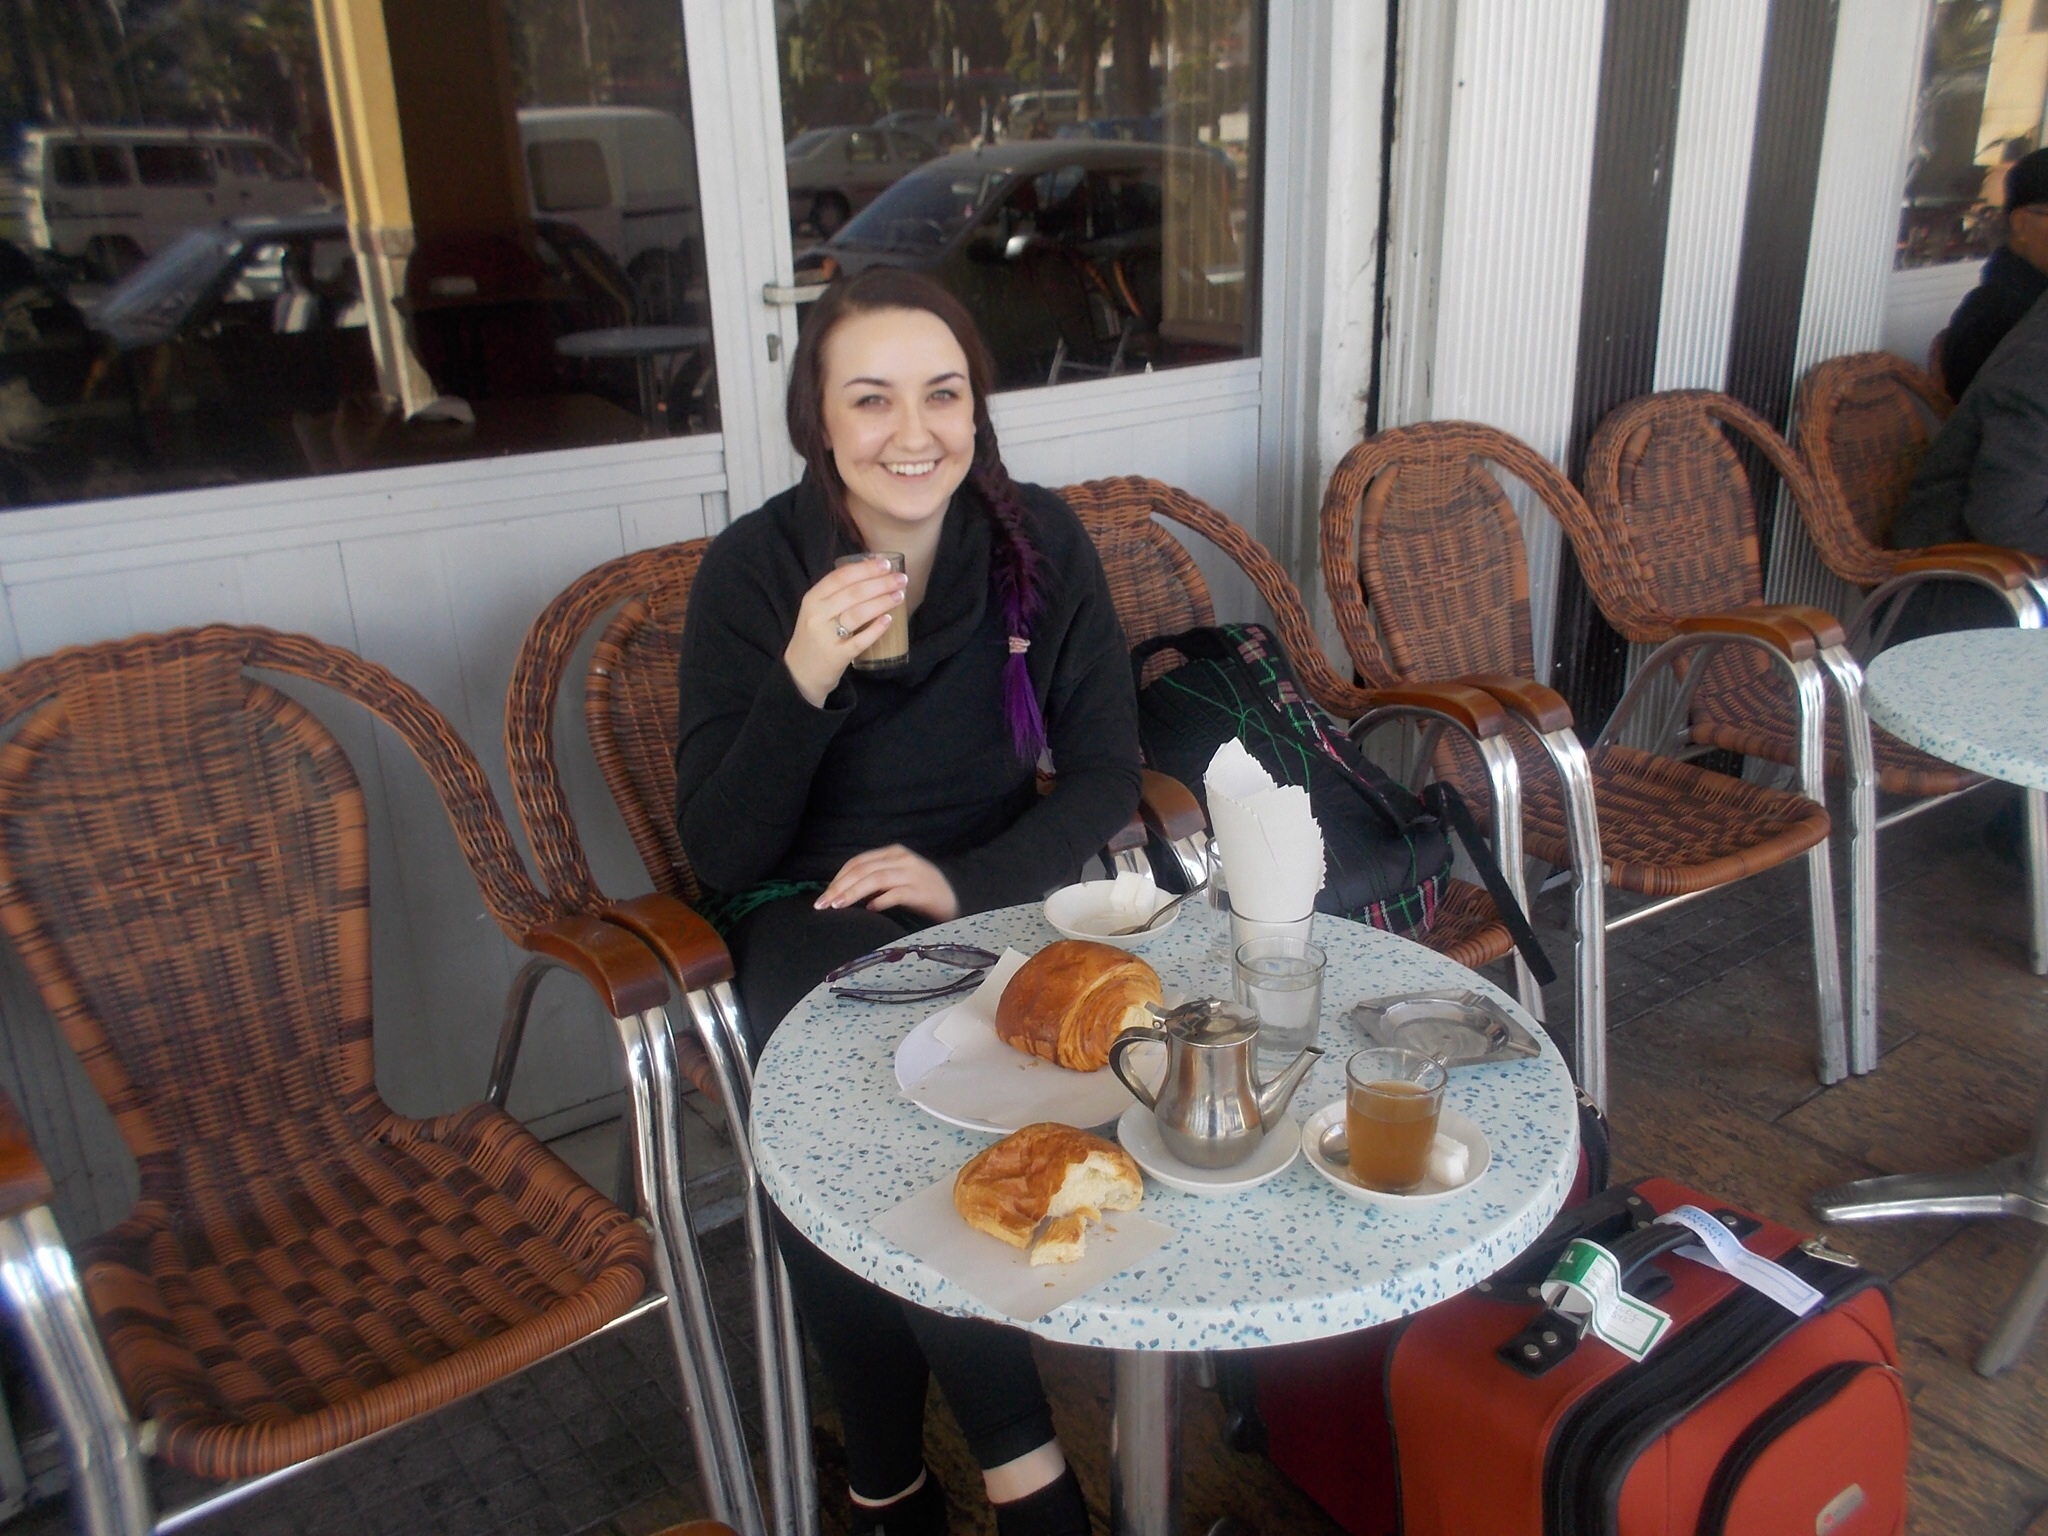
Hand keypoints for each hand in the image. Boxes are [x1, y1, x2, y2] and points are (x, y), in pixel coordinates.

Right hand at [784, 556, 907, 706]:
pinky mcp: (837, 655)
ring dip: (882, 602)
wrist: (800, 671)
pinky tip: (889, 620)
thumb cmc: (815, 635)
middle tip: (901, 579)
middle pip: (853, 593)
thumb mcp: (817, 610)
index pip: (840, 577)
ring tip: (899, 595)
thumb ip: (836, 593)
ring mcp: (826, 636)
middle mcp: (817, 615)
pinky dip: (876, 629)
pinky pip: (860, 640)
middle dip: (880, 583)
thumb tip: (870, 569)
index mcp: (812, 598)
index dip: (865, 569)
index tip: (886, 564)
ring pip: (858, 613)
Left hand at [816, 844, 959, 920]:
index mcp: (894, 853)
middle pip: (863, 869)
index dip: (838, 878)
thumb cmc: (922, 893)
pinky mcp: (923, 891)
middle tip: (822, 904)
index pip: (858, 862)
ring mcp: (914, 874)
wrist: (956, 900)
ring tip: (838, 906)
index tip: (823, 895)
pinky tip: (870, 910)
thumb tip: (842, 892)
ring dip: (853, 893)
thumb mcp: (898, 878)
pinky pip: (897, 894)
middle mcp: (902, 859)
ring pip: (876, 879)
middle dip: (839, 887)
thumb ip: (875, 880)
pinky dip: (881, 901)